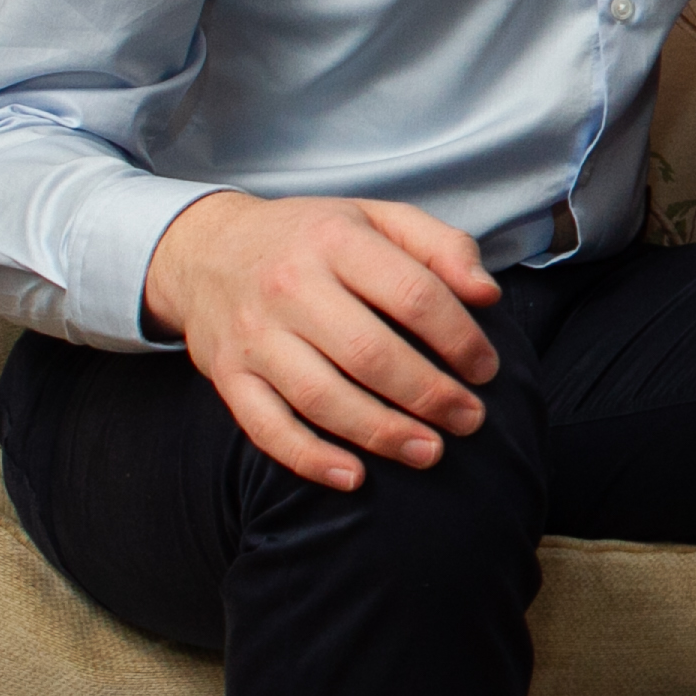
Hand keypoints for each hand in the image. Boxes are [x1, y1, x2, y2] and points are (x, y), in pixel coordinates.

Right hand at [143, 192, 504, 490]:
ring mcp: (254, 336)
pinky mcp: (227, 376)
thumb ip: (442, 246)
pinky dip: (309, 458)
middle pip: (370, 353)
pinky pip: (266, 427)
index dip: (459, 338)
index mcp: (336, 241)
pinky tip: (354, 478)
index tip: (485, 369)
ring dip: (382, 433)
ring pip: (322, 397)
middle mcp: (290, 287)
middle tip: (470, 420)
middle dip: (429, 395)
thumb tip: (487, 294)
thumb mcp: (378, 217)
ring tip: (430, 452)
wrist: (207, 250)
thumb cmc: (312, 239)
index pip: (413, 295)